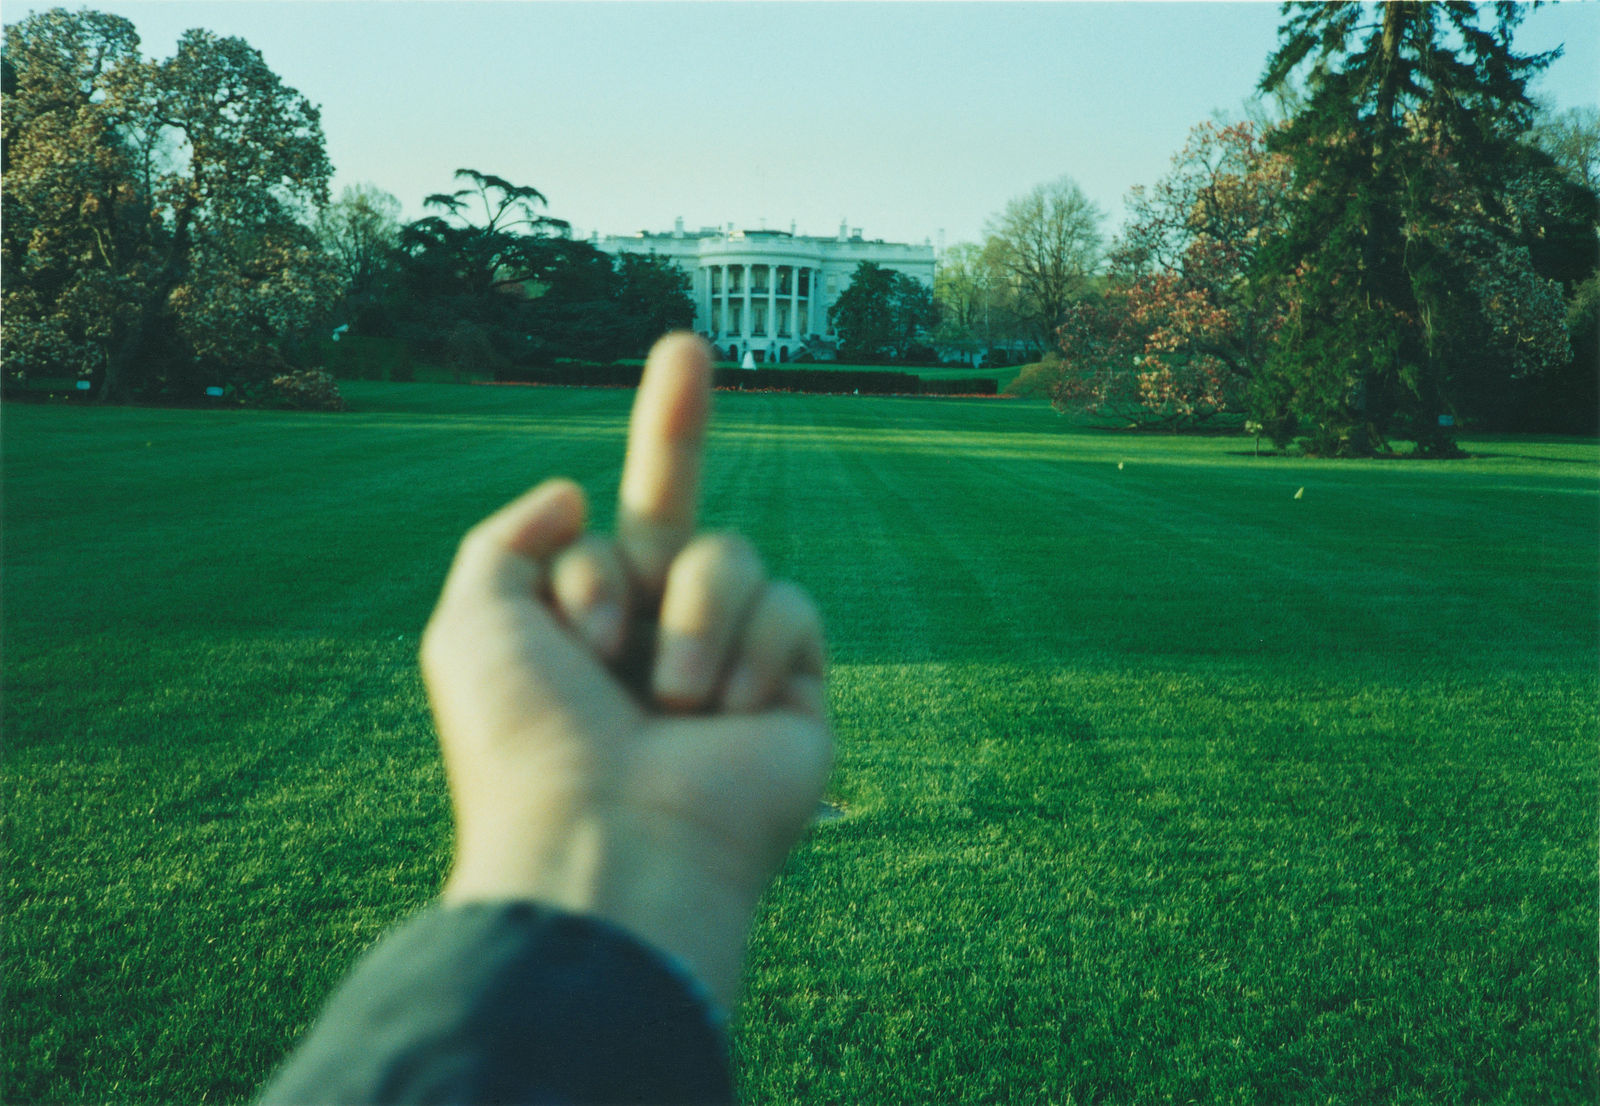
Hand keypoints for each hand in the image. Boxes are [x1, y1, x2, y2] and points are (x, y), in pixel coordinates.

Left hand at [419, 334, 831, 1010]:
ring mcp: (732, 660)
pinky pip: (790, 606)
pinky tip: (721, 718)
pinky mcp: (798, 687)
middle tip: (683, 342)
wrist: (607, 838)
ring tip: (665, 702)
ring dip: (688, 620)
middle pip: (682, 507)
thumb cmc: (528, 738)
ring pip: (732, 555)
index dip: (638, 451)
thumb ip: (509, 544)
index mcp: (590, 620)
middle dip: (678, 419)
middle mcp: (660, 632)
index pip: (613, 521)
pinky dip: (747, 653)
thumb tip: (575, 491)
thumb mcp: (474, 627)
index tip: (670, 360)